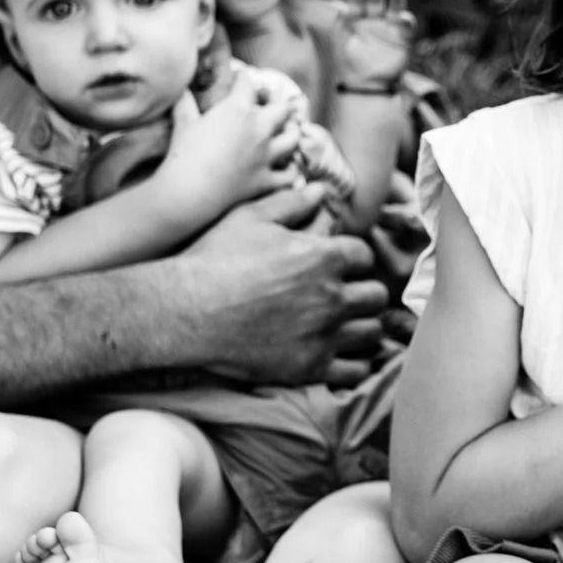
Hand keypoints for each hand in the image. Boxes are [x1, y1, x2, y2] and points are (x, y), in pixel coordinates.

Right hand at [157, 71, 299, 218]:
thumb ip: (185, 103)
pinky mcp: (266, 179)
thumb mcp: (183, 123)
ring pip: (293, 138)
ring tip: (290, 131)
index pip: (247, 85)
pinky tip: (290, 169)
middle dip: (280, 102)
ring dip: (293, 133)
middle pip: (282, 108)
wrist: (189, 192)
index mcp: (237, 110)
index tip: (242, 76)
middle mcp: (258, 129)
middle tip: (274, 101)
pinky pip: (289, 175)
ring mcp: (265, 155)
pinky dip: (292, 172)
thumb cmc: (183, 155)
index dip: (244, 78)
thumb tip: (180, 89)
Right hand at [175, 204, 387, 384]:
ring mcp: (323, 334)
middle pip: (376, 295)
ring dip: (363, 325)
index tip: (342, 265)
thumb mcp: (250, 218)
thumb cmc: (215, 259)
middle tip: (347, 295)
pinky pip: (355, 371)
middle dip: (364, 292)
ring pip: (371, 332)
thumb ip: (292, 203)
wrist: (186, 311)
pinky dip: (355, 363)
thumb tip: (322, 190)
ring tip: (348, 324)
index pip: (365, 257)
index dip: (354, 259)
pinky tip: (343, 356)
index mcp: (322, 256)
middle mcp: (331, 296)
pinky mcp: (310, 367)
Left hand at [333, 0, 416, 89]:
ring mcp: (389, 30)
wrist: (363, 86)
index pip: (358, 0)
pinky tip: (403, 17)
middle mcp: (374, 22)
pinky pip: (407, 28)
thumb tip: (337, 3)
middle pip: (377, 0)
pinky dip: (407, 20)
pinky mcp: (403, 41)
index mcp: (357, 20)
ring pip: (394, 9)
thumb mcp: (341, 39)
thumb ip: (341, 21)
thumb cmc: (349, 63)